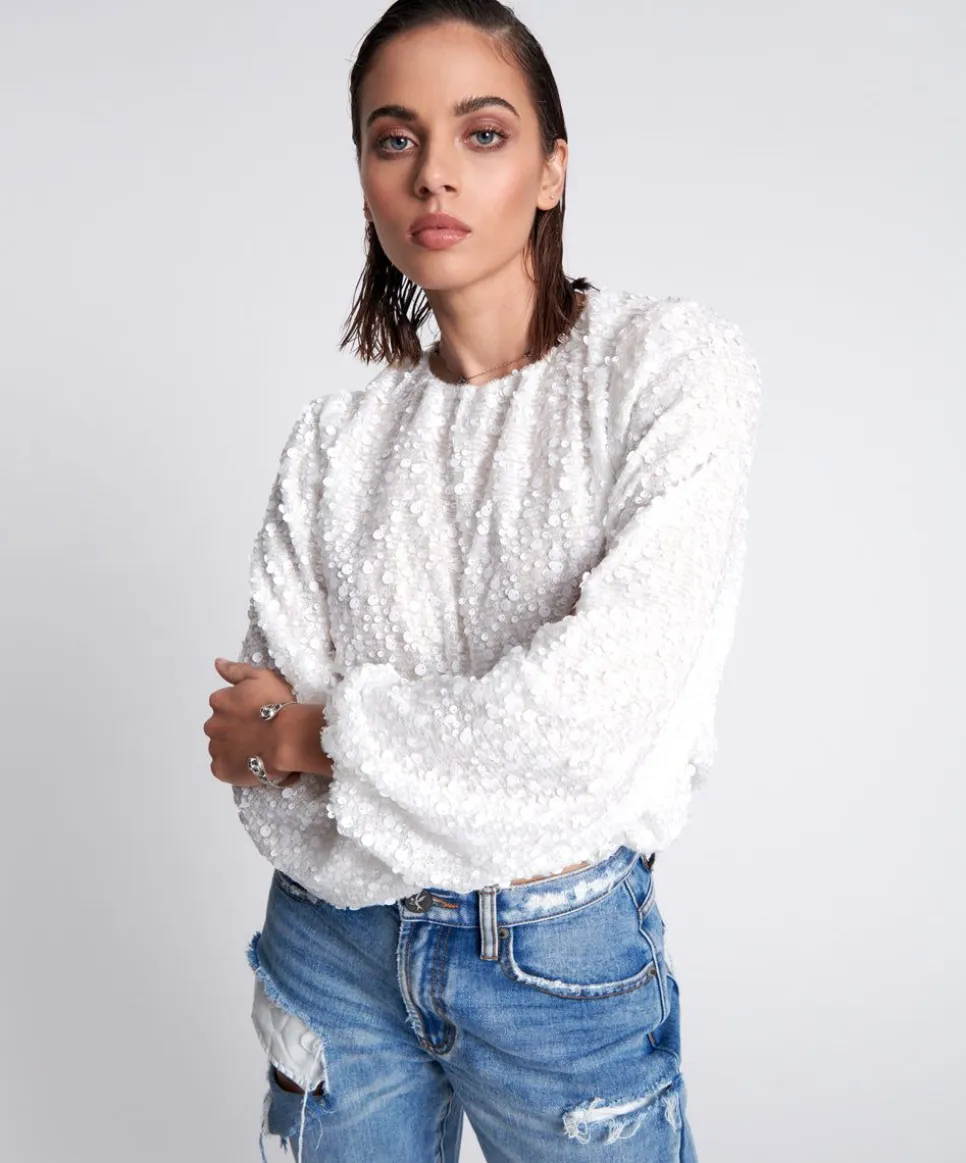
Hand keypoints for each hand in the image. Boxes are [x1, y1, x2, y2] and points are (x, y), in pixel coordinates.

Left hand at [204, 658, 298, 787]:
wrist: (288, 737)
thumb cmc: (278, 704)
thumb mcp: (261, 677)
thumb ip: (236, 670)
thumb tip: (217, 663)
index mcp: (219, 702)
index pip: (223, 705)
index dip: (241, 710)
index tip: (257, 714)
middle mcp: (212, 725)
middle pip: (220, 727)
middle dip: (234, 729)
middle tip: (258, 732)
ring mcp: (215, 749)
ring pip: (222, 748)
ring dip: (235, 748)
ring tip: (258, 749)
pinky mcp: (221, 770)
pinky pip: (224, 768)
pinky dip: (235, 766)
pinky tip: (252, 763)